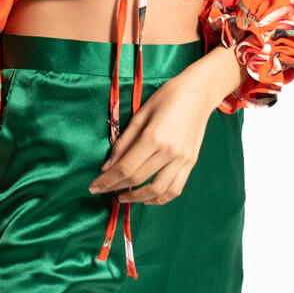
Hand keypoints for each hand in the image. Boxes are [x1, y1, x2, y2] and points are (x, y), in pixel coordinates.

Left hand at [88, 46, 242, 203]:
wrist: (199, 93)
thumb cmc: (167, 97)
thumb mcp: (140, 114)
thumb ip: (123, 142)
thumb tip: (107, 166)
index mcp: (153, 137)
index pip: (125, 168)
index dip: (107, 181)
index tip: (94, 187)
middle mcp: (169, 152)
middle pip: (138, 179)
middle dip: (116, 188)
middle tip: (102, 191)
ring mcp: (183, 160)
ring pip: (158, 191)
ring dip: (137, 198)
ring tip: (123, 197)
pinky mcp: (191, 163)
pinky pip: (175, 189)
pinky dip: (160, 198)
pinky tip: (147, 197)